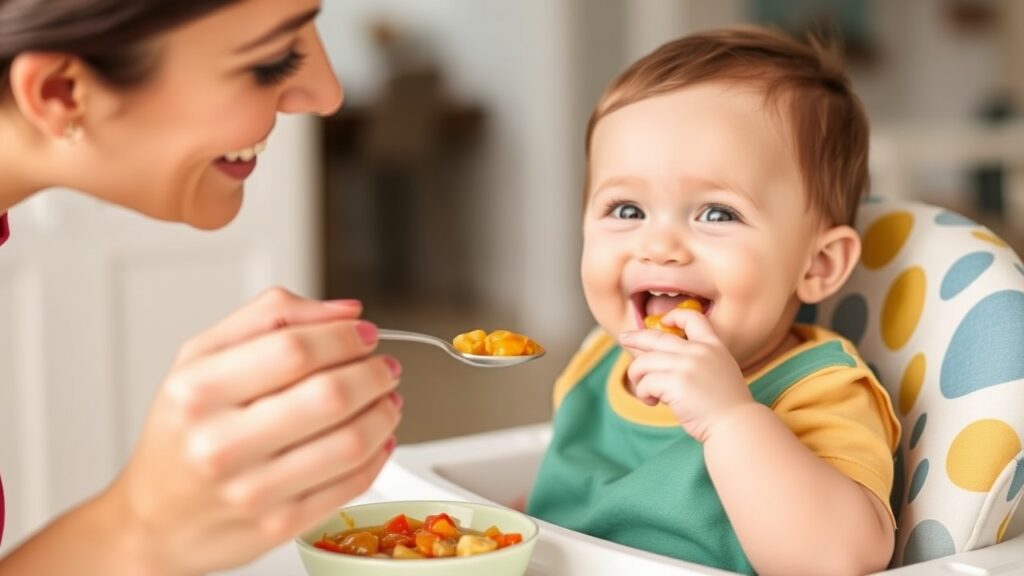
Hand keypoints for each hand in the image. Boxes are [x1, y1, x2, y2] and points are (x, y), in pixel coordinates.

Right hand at [109, 288, 400, 574]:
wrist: (154, 519)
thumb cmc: (184, 431)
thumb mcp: (203, 357)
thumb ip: (271, 317)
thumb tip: (346, 311)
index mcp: (198, 391)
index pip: (294, 349)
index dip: (344, 336)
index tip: (366, 333)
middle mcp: (220, 443)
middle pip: (329, 395)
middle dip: (374, 374)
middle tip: (385, 367)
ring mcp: (251, 491)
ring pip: (349, 442)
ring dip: (384, 413)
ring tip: (387, 399)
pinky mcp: (279, 526)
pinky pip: (351, 484)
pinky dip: (378, 454)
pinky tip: (376, 437)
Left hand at [618, 308, 752, 442]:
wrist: (736, 426)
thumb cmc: (726, 407)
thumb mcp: (720, 372)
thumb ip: (699, 361)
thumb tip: (663, 360)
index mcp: (713, 346)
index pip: (693, 318)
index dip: (675, 316)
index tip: (663, 322)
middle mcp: (699, 351)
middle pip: (657, 337)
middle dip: (636, 337)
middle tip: (624, 338)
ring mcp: (687, 365)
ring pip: (644, 362)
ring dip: (638, 377)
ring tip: (645, 392)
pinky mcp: (676, 382)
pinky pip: (645, 383)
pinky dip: (643, 394)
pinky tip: (652, 403)